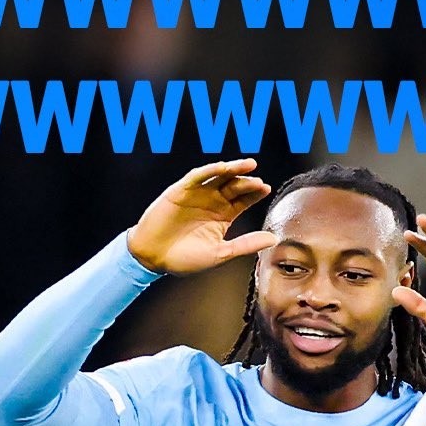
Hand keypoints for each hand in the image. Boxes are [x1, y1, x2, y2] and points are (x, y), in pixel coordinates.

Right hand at [127, 158, 275, 275]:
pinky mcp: (181, 190)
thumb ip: (246, 244)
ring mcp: (197, 194)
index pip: (243, 200)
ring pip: (219, 177)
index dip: (255, 193)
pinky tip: (223, 168)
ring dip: (233, 169)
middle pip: (234, 186)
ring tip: (249, 166)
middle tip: (259, 183)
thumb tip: (273, 239)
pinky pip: (197, 176)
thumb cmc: (184, 259)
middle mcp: (212, 202)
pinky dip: (210, 170)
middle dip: (247, 182)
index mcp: (222, 216)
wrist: (153, 257)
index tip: (266, 189)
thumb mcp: (220, 253)